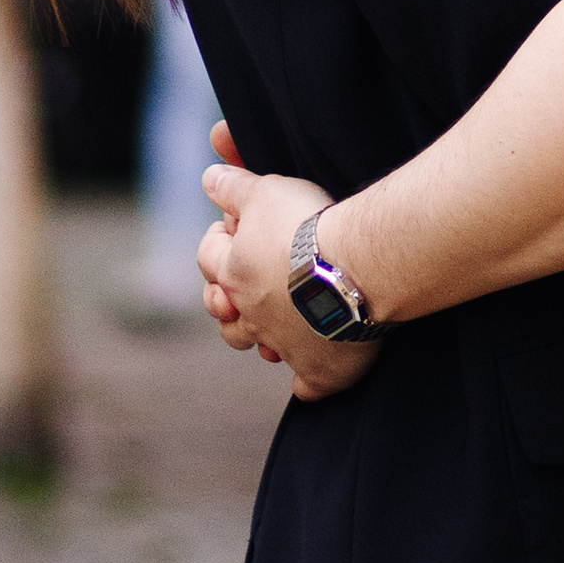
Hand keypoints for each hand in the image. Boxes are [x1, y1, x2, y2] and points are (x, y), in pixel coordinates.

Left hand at [197, 143, 381, 402]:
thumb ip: (234, 186)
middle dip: (226, 299)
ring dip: (258, 338)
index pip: (208, 256)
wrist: (356, 268)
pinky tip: (309, 378)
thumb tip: (208, 176)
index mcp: (234, 272)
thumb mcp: (266, 191)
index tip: (227, 229)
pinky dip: (307, 382)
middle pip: (222, 312)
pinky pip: (308, 385)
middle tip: (241, 285)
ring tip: (270, 325)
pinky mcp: (319, 369)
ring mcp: (284, 343)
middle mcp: (252, 313)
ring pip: (256, 346)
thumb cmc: (309, 226)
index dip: (215, 241)